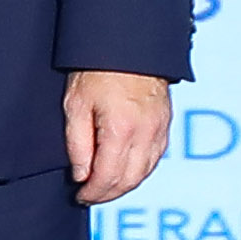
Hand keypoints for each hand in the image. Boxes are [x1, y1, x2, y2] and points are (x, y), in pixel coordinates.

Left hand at [65, 70, 173, 207]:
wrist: (127, 43)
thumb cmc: (96, 69)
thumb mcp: (75, 104)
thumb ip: (77, 144)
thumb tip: (81, 175)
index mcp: (121, 130)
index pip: (108, 178)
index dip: (93, 193)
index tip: (80, 196)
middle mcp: (145, 134)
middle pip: (129, 181)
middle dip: (108, 194)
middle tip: (89, 196)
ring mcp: (159, 129)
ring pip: (145, 173)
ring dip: (124, 185)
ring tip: (104, 187)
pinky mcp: (165, 124)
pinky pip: (155, 158)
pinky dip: (139, 171)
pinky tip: (125, 170)